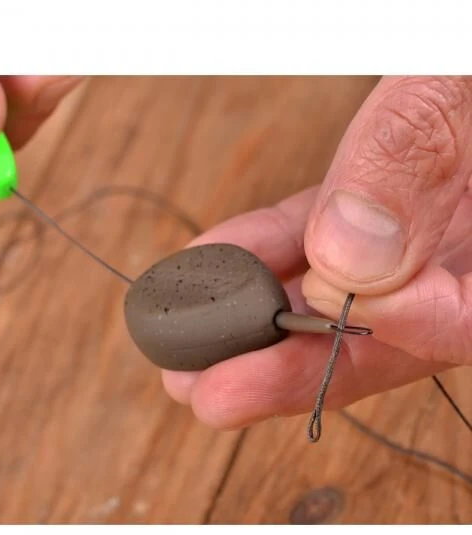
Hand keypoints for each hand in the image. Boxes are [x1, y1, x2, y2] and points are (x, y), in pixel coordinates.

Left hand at [162, 76, 471, 429]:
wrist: (449, 38)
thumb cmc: (464, 48)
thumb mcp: (458, 85)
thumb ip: (418, 159)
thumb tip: (348, 253)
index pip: (465, 322)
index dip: (395, 330)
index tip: (324, 307)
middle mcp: (463, 250)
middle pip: (382, 332)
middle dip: (292, 365)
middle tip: (214, 394)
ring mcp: (416, 229)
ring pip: (338, 293)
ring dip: (260, 320)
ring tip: (191, 346)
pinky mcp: (373, 202)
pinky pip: (316, 236)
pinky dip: (264, 251)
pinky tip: (213, 263)